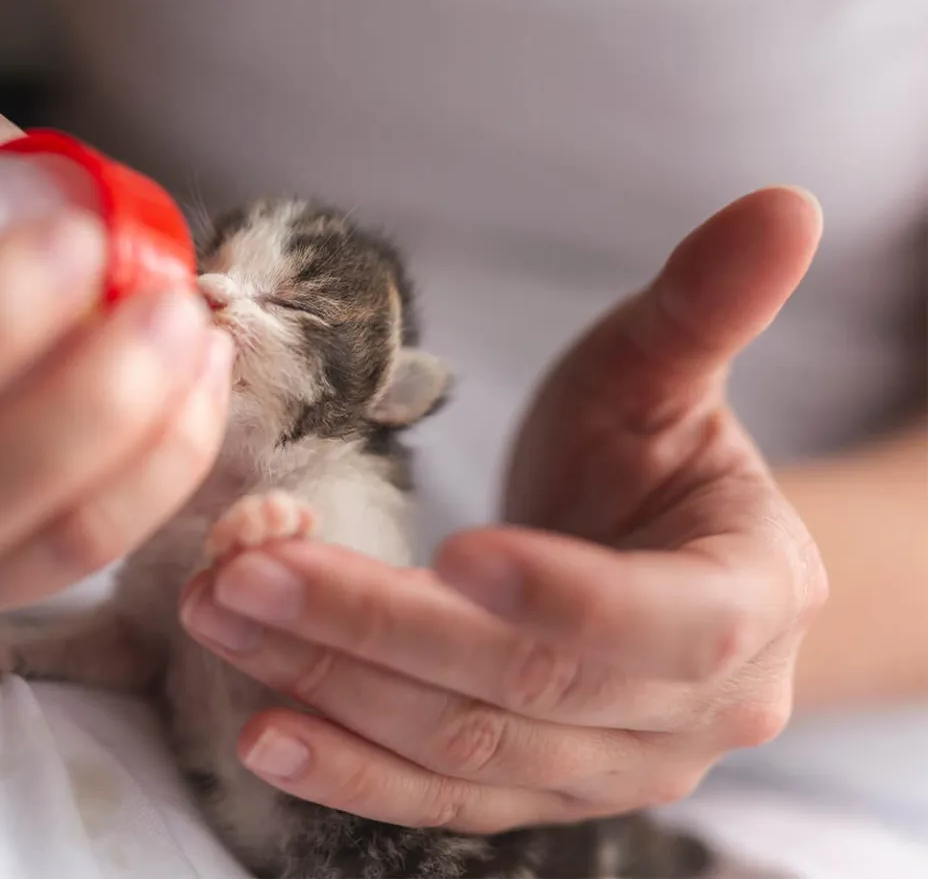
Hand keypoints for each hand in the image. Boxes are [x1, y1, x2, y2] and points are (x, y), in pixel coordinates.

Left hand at [178, 187, 827, 831]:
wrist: (642, 562)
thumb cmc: (646, 456)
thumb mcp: (663, 377)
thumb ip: (708, 306)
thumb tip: (783, 205)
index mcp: (749, 600)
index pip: (664, 622)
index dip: (563, 593)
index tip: (454, 547)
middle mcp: (690, 713)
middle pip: (526, 689)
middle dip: (379, 630)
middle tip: (248, 567)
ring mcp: (605, 770)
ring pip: (463, 749)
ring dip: (332, 685)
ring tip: (220, 613)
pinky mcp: (530, 795)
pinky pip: (437, 800)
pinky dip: (348, 772)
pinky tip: (263, 731)